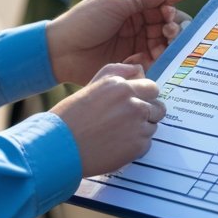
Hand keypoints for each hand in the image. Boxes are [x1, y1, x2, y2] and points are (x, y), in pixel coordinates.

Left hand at [46, 0, 193, 85]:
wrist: (63, 51)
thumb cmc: (85, 20)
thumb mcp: (113, 3)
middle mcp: (137, 18)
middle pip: (166, 18)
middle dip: (174, 20)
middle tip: (171, 26)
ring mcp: (136, 38)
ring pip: (164, 38)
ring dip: (170, 38)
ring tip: (167, 39)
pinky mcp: (134, 57)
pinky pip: (155, 56)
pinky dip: (161, 54)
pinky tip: (158, 53)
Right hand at [50, 63, 166, 177]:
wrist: (59, 146)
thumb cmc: (71, 116)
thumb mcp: (93, 85)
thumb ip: (118, 73)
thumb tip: (140, 70)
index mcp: (121, 85)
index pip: (152, 87)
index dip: (145, 96)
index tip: (136, 103)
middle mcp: (132, 102)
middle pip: (159, 107)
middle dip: (148, 112)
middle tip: (129, 121)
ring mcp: (137, 125)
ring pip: (152, 126)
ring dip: (140, 130)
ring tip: (116, 133)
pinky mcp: (138, 146)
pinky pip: (146, 144)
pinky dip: (135, 146)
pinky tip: (115, 144)